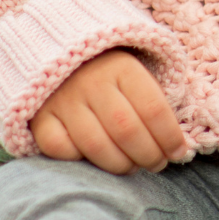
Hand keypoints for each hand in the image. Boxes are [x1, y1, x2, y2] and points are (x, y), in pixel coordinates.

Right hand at [31, 49, 187, 174]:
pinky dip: (79, 160)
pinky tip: (95, 160)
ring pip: (95, 145)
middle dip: (148, 154)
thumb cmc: (111, 71)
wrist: (60, 52)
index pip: (153, 108)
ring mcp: (63, 100)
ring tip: (133, 168)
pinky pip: (59, 148)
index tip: (179, 152)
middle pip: (126, 130)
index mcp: (123, 67)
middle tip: (158, 165)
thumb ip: (155, 100)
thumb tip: (179, 144)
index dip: (170, 136)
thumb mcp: (138, 71)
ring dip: (120, 165)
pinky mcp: (39, 117)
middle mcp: (92, 82)